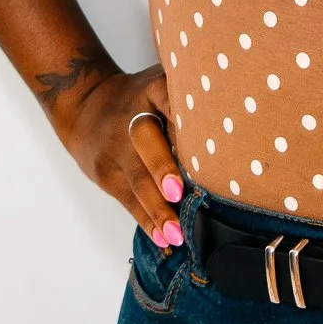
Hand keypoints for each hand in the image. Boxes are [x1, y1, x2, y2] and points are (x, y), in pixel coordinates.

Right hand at [53, 64, 187, 252]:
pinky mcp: (107, 174)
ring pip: (137, 179)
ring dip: (157, 209)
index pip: (169, 101)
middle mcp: (132, 118)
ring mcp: (115, 148)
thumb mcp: (162, 85)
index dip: (182, 120)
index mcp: (154, 90)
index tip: (203, 140)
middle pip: (146, 141)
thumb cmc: (142, 100)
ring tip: (176, 232)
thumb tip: (237, 127)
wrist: (86, 107)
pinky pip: (128, 200)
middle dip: (161, 167)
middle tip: (178, 191)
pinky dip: (146, 221)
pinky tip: (163, 239)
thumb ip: (192, 99)